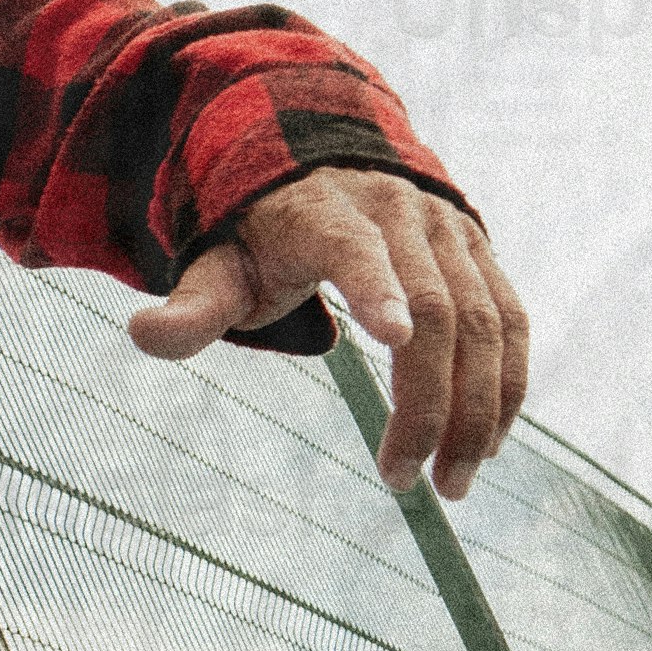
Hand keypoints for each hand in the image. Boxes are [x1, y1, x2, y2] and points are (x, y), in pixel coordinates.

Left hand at [128, 174, 530, 497]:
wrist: (325, 168)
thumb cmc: (263, 235)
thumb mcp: (219, 266)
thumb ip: (191, 306)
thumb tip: (140, 333)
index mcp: (326, 215)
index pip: (357, 251)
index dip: (376, 288)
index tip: (394, 336)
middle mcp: (402, 216)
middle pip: (437, 310)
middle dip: (429, 404)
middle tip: (407, 481)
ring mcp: (450, 234)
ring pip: (487, 324)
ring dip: (478, 410)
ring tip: (452, 482)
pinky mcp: (482, 255)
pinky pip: (512, 323)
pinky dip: (508, 387)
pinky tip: (489, 443)